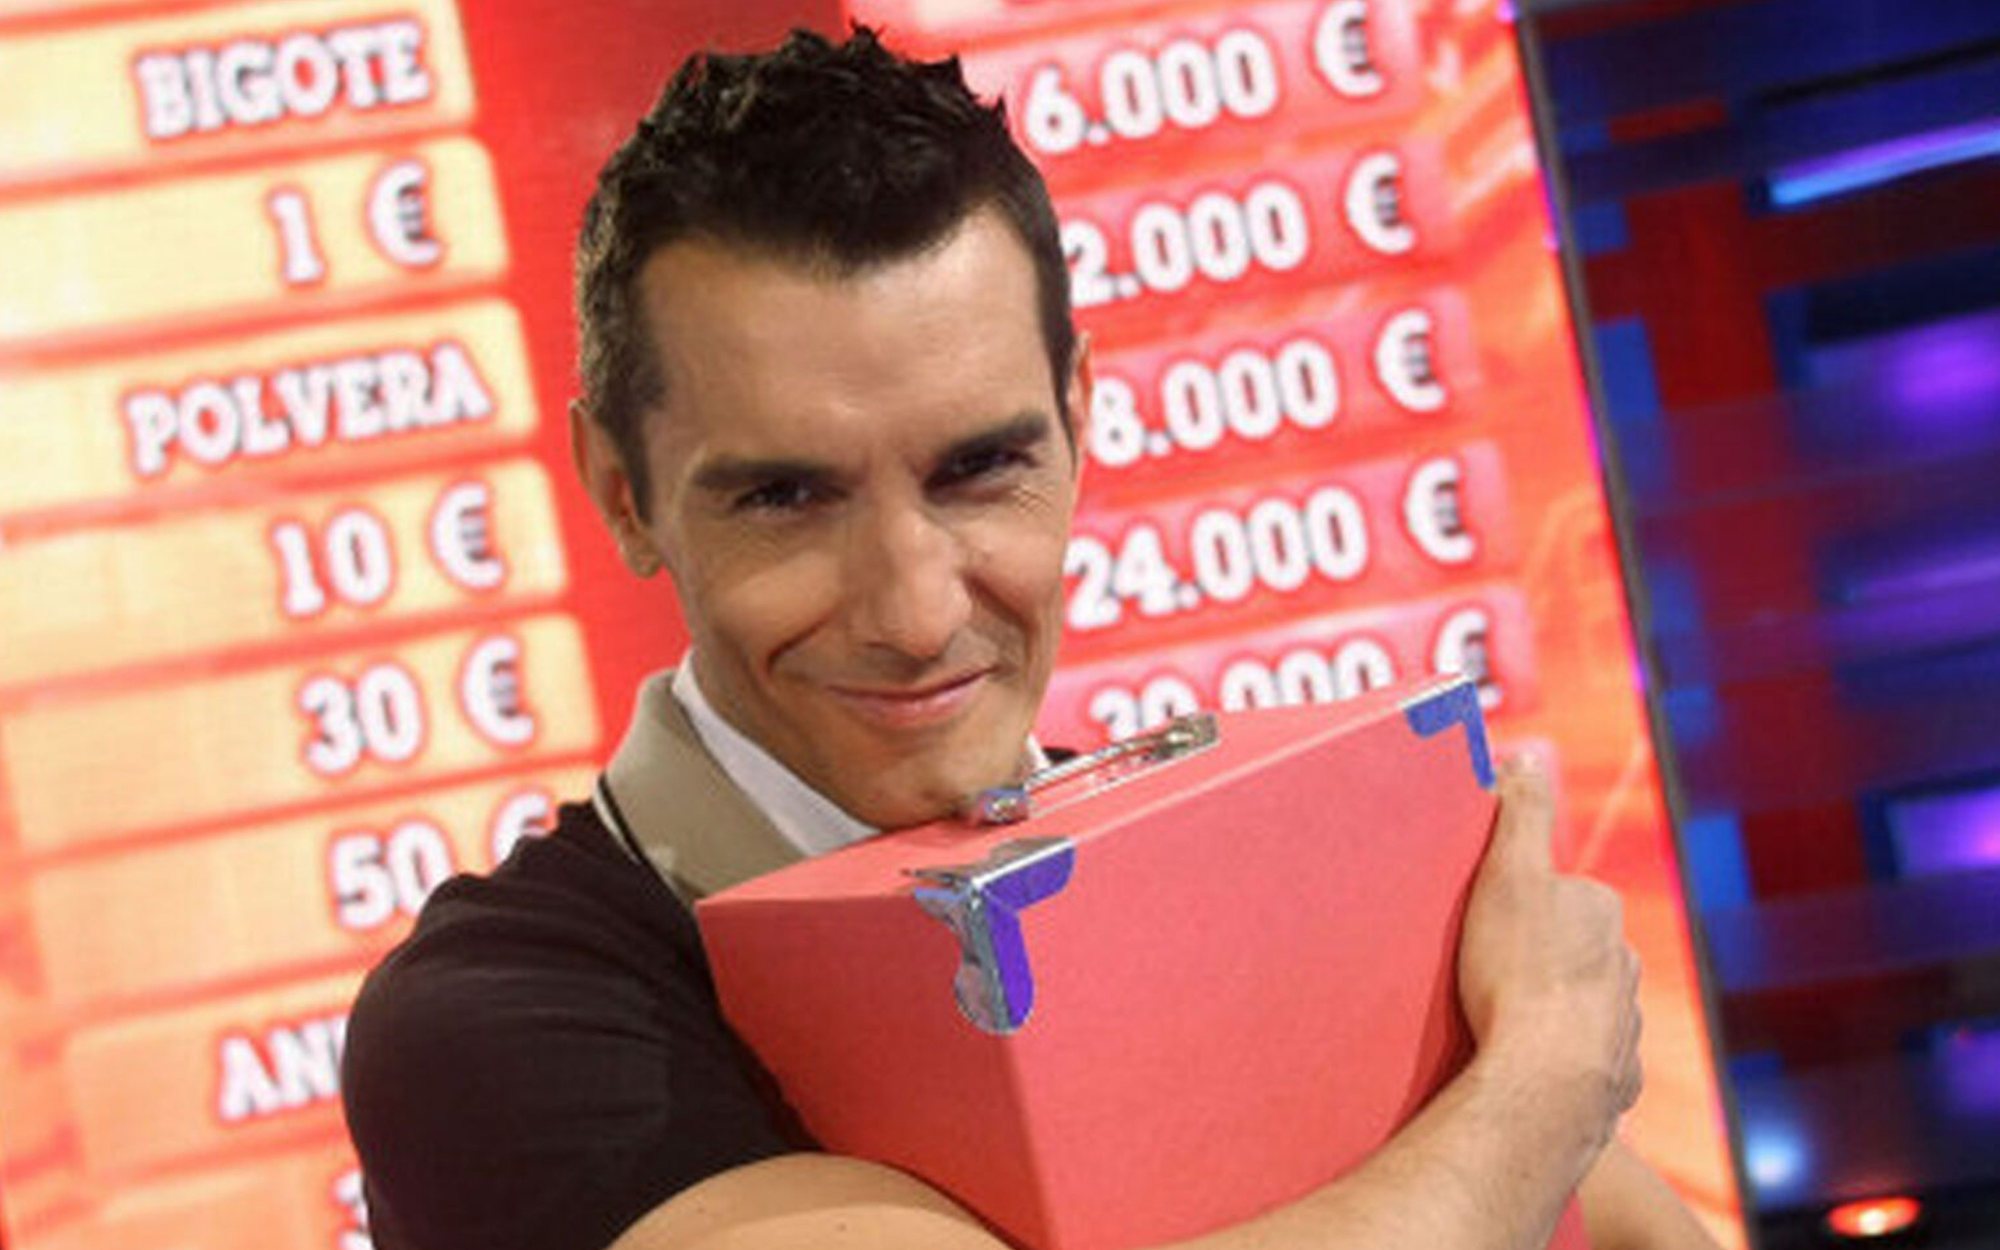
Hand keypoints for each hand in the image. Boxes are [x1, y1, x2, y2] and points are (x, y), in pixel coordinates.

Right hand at [1457, 757, 1642, 1152]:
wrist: (1546, 1083)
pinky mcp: (1615, 1078)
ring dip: (1550, 1008)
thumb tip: (1524, 756)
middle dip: (1537, 955)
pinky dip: (1558, 1057)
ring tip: (1497, 1023)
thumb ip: (1520, 812)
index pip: (1559, 889)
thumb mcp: (1506, 875)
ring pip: (1582, 1003)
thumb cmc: (1520, 975)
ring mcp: (1624, 1023)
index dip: (1517, 901)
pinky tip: (1523, 1065)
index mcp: (1600, 910)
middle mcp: (1624, 963)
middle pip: (1574, 947)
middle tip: (1482, 971)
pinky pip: (1583, 1057)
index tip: (1482, 922)